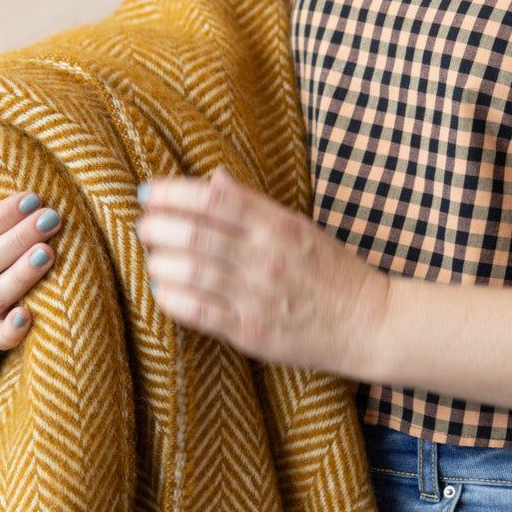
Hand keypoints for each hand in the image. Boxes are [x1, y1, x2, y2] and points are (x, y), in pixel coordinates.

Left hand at [135, 165, 391, 378]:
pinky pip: (201, 312)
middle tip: (142, 225)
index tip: (147, 191)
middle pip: (196, 232)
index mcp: (277, 224)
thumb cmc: (330, 274)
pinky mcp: (252, 332)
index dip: (173, 192)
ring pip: (193, 271)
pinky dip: (174, 299)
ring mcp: (258, 295)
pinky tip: (161, 291)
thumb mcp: (298, 228)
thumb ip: (253, 205)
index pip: (214, 198)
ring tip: (150, 257)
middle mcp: (267, 256)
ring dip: (161, 262)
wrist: (369, 323)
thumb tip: (214, 180)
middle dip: (157, 225)